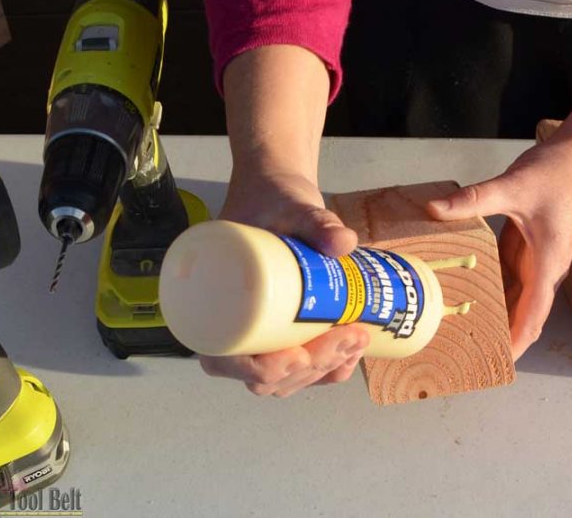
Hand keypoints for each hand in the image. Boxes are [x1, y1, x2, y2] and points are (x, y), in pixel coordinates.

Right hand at [199, 169, 370, 396]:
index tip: (298, 357)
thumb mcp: (291, 207)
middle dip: (310, 370)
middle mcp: (233, 326)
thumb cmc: (272, 201)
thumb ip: (316, 221)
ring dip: (324, 370)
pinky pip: (302, 366)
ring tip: (358, 339)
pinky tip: (353, 354)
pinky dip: (328, 368)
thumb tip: (344, 243)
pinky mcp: (285, 330)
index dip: (258, 370)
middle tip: (349, 336)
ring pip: (286, 377)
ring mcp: (261, 332)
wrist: (281, 194)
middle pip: (263, 376)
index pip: (223, 360)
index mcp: (213, 303)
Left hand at [428, 106, 571, 359]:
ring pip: (516, 299)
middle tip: (470, 354)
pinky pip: (509, 279)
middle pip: (524, 314)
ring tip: (465, 334)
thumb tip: (434, 210)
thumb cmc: (557, 172)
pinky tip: (470, 298)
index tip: (501, 361)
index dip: (518, 339)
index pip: (534, 314)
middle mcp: (545, 268)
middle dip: (503, 336)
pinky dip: (494, 292)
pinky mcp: (527, 247)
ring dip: (497, 316)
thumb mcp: (514, 186)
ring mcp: (537, 259)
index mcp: (548, 262)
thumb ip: (474, 200)